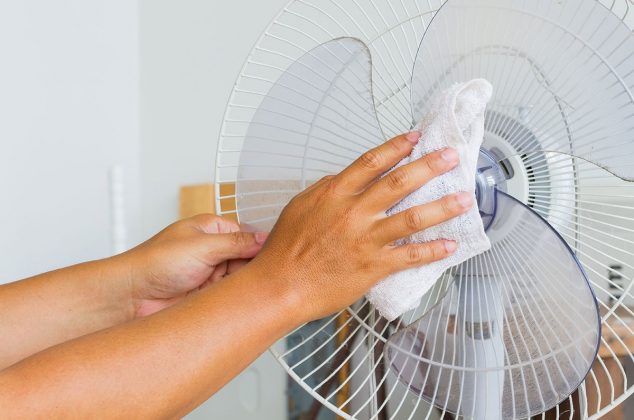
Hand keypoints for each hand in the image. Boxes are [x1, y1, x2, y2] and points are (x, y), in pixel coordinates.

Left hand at [119, 215, 267, 317]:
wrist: (130, 298)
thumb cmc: (154, 263)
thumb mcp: (201, 246)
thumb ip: (237, 243)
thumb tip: (265, 238)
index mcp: (212, 229)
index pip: (249, 235)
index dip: (263, 247)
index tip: (277, 258)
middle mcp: (214, 251)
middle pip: (249, 259)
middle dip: (257, 269)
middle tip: (271, 278)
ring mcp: (212, 274)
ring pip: (243, 280)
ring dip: (247, 287)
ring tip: (258, 292)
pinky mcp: (209, 296)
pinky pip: (232, 298)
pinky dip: (238, 301)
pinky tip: (244, 303)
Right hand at [247, 132, 472, 321]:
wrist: (280, 285)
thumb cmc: (286, 249)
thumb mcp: (301, 205)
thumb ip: (327, 188)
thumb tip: (348, 178)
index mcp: (336, 193)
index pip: (373, 161)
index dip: (398, 146)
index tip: (416, 138)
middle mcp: (355, 212)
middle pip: (400, 182)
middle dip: (430, 166)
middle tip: (451, 157)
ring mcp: (367, 239)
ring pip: (413, 217)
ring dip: (443, 206)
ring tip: (465, 199)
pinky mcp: (374, 266)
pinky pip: (410, 256)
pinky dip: (433, 250)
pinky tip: (450, 245)